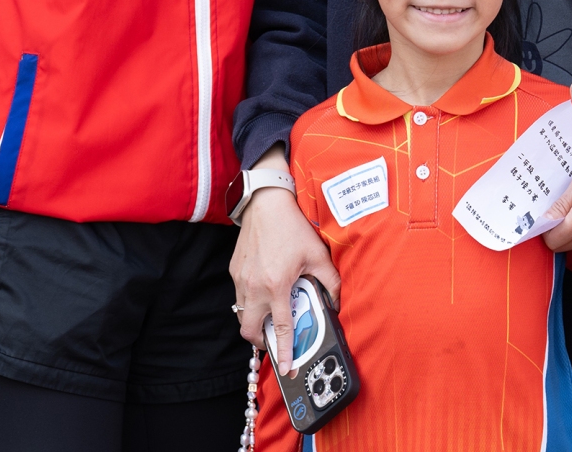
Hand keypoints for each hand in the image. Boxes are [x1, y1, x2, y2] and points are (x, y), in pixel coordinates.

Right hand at [230, 151, 339, 374]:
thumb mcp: (318, 254)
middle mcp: (255, 286)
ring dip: (254, 320)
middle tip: (274, 338)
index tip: (286, 368)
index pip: (279, 328)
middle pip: (249, 330)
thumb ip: (330, 282)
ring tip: (272, 312)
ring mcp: (241, 279)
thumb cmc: (292, 226)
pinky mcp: (234, 270)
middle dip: (260, 340)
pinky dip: (250, 301)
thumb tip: (336, 303)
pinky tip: (265, 289)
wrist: (265, 203)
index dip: (284, 351)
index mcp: (277, 285)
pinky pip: (239, 295)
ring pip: (241, 314)